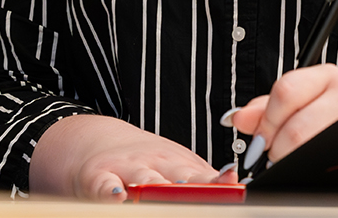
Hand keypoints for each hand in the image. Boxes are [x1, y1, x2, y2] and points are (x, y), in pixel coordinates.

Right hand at [28, 113, 219, 199]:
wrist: (101, 140)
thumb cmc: (149, 162)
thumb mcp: (181, 166)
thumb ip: (207, 180)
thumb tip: (237, 184)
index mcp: (182, 165)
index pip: (205, 178)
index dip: (219, 185)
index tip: (232, 187)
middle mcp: (157, 165)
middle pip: (178, 178)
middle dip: (192, 189)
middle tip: (205, 196)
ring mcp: (129, 169)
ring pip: (144, 180)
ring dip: (156, 188)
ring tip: (165, 194)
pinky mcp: (99, 177)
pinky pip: (105, 185)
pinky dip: (110, 191)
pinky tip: (118, 196)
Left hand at [228, 63, 337, 163]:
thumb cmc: (336, 111)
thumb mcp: (305, 99)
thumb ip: (268, 107)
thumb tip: (238, 118)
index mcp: (329, 76)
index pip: (286, 92)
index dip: (267, 122)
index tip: (260, 139)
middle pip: (297, 129)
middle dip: (278, 149)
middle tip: (275, 156)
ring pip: (311, 149)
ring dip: (293, 160)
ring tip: (293, 160)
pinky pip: (329, 162)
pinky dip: (311, 168)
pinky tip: (310, 166)